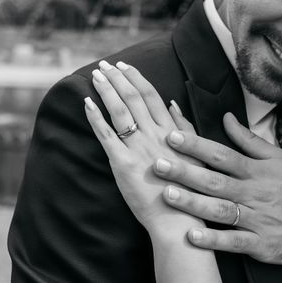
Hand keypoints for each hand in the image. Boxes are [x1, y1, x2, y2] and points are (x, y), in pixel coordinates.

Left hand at [84, 60, 202, 239]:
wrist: (178, 217)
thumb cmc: (189, 187)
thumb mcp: (195, 152)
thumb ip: (184, 127)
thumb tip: (172, 102)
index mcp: (171, 131)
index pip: (151, 95)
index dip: (136, 78)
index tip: (125, 66)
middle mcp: (154, 135)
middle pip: (132, 97)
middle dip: (117, 78)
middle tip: (105, 65)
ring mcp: (137, 148)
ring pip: (119, 110)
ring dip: (106, 90)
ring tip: (96, 76)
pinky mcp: (122, 163)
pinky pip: (106, 135)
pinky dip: (95, 117)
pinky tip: (86, 103)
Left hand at [153, 113, 281, 263]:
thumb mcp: (278, 158)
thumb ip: (249, 140)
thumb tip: (226, 117)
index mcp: (256, 171)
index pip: (221, 154)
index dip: (196, 145)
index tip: (171, 136)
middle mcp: (254, 193)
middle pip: (215, 180)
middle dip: (185, 172)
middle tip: (157, 163)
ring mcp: (257, 220)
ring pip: (220, 210)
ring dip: (192, 203)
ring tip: (166, 195)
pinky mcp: (261, 244)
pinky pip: (234, 242)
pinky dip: (214, 240)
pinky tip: (191, 236)